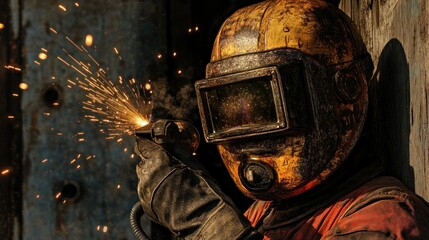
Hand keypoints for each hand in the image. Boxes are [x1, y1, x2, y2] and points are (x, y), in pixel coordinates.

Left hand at [135, 138, 261, 238]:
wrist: (201, 216)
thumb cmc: (201, 187)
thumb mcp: (192, 161)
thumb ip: (176, 148)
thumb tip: (170, 137)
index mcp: (157, 158)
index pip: (142, 144)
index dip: (148, 144)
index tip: (153, 144)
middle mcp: (146, 173)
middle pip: (143, 161)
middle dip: (153, 161)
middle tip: (168, 165)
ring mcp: (144, 190)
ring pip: (144, 177)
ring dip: (153, 176)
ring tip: (170, 182)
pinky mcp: (145, 204)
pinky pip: (146, 192)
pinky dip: (154, 190)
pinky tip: (168, 193)